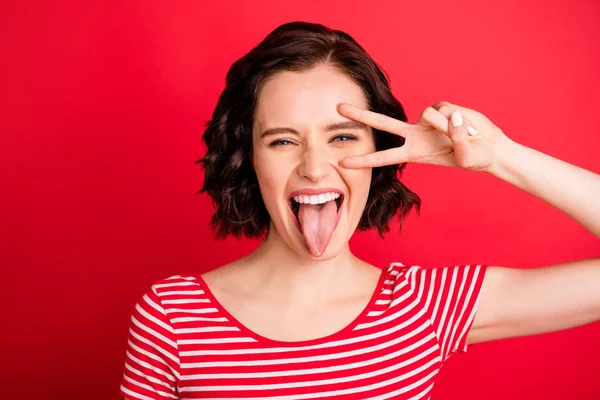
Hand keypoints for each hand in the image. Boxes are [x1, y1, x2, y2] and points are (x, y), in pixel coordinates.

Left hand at [337, 101, 507, 171]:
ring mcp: (427, 121)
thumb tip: (451, 118)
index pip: (384, 157)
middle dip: (360, 115)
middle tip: (338, 108)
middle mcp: (415, 135)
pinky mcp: (441, 107)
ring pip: (429, 114)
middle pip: (382, 123)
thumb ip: (459, 138)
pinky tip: (468, 125)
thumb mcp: (469, 156)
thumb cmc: (477, 158)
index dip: (364, 160)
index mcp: (415, 152)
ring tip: (467, 136)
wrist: (490, 147)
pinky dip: (459, 118)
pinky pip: (445, 107)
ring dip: (450, 126)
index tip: (342, 164)